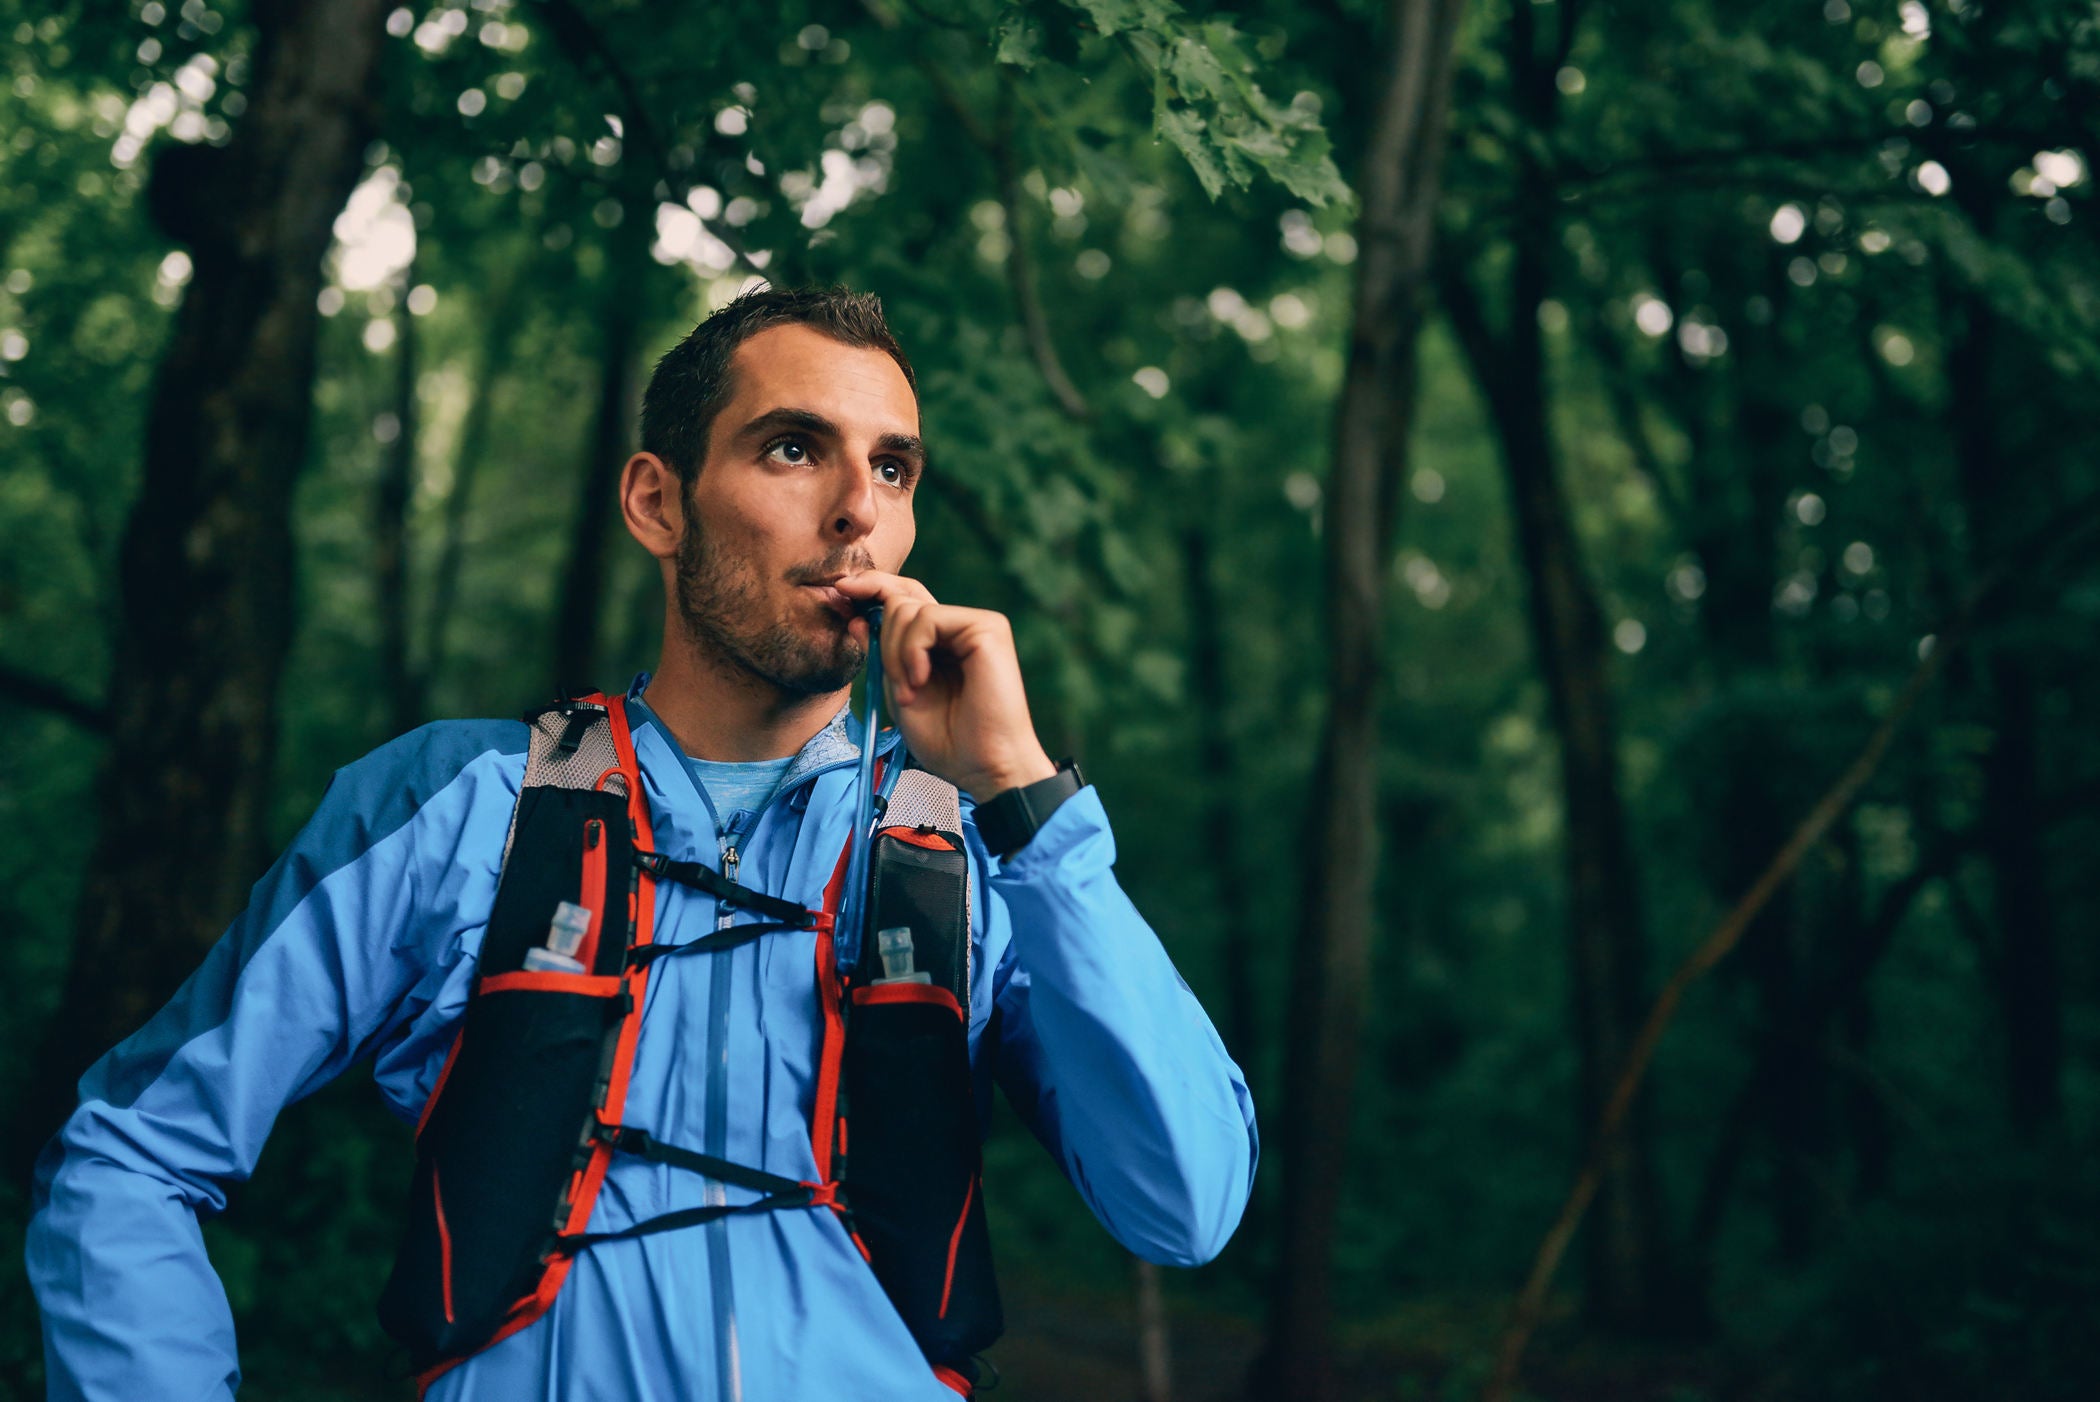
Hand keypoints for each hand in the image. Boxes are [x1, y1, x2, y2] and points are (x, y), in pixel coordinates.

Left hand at [831, 572, 1057, 803]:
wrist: (984, 767)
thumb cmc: (947, 740)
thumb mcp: (899, 691)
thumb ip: (881, 654)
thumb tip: (856, 616)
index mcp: (943, 641)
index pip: (904, 597)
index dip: (872, 588)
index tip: (840, 591)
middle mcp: (961, 627)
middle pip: (901, 597)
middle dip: (881, 639)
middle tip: (893, 685)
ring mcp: (976, 624)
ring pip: (907, 609)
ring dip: (894, 654)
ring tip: (909, 693)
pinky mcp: (987, 628)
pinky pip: (927, 619)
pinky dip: (912, 650)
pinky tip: (920, 681)